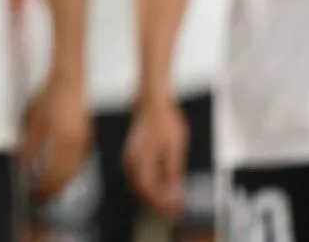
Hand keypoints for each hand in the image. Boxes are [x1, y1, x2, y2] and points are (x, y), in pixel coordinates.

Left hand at [21, 77, 91, 200]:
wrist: (68, 81)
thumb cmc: (48, 97)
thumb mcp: (32, 120)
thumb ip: (29, 145)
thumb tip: (25, 166)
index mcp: (60, 137)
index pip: (52, 172)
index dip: (43, 187)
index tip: (34, 194)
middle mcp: (75, 142)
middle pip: (65, 175)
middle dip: (53, 189)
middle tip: (41, 197)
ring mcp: (84, 141)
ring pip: (74, 170)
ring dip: (62, 182)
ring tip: (49, 189)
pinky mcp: (87, 138)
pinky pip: (79, 161)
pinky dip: (69, 171)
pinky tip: (60, 173)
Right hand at [123, 96, 188, 218]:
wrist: (153, 100)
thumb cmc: (165, 121)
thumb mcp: (175, 149)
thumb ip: (173, 173)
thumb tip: (175, 192)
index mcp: (140, 162)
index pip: (150, 191)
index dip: (164, 203)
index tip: (178, 208)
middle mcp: (131, 162)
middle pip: (143, 191)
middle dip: (160, 202)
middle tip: (177, 208)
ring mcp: (130, 157)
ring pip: (141, 184)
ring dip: (156, 194)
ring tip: (174, 199)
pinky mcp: (134, 152)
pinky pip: (141, 174)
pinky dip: (153, 183)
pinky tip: (167, 184)